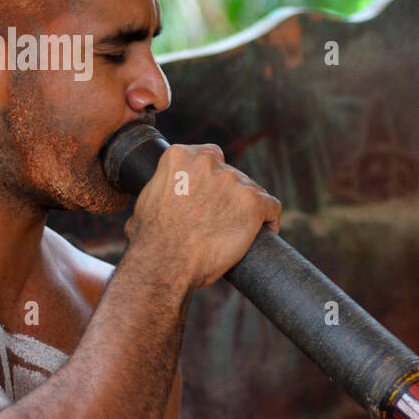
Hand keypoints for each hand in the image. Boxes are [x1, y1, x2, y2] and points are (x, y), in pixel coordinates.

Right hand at [123, 144, 281, 289]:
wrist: (166, 263)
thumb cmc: (151, 241)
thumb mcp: (147, 200)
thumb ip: (162, 188)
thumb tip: (161, 198)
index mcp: (181, 156)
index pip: (210, 156)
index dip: (214, 177)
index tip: (214, 195)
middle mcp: (208, 162)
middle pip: (233, 174)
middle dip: (230, 195)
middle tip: (223, 219)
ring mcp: (233, 181)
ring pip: (253, 190)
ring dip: (248, 208)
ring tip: (238, 231)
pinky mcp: (253, 202)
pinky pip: (272, 207)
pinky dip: (269, 220)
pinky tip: (263, 233)